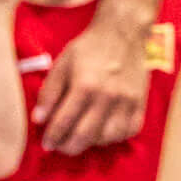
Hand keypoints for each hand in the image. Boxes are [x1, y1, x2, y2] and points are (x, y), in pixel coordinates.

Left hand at [37, 9, 148, 154]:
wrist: (122, 33)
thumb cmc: (87, 48)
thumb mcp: (61, 64)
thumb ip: (49, 92)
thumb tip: (39, 119)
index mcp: (85, 86)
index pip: (64, 121)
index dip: (53, 137)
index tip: (47, 144)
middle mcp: (108, 97)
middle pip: (86, 135)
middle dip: (69, 146)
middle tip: (60, 147)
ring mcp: (127, 102)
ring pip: (108, 138)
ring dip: (91, 144)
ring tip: (79, 139)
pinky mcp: (141, 103)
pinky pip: (129, 131)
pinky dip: (115, 138)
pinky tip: (102, 134)